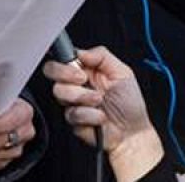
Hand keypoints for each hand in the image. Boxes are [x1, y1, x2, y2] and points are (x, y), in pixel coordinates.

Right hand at [44, 48, 163, 180]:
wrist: (132, 133)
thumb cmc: (130, 104)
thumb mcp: (123, 72)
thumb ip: (102, 56)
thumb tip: (81, 52)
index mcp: (86, 70)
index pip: (64, 58)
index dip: (65, 60)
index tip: (80, 68)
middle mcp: (76, 84)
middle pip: (52, 71)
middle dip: (66, 74)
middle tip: (84, 80)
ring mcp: (73, 102)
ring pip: (60, 92)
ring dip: (82, 96)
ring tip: (99, 101)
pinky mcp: (72, 119)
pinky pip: (71, 113)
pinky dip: (89, 115)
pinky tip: (100, 117)